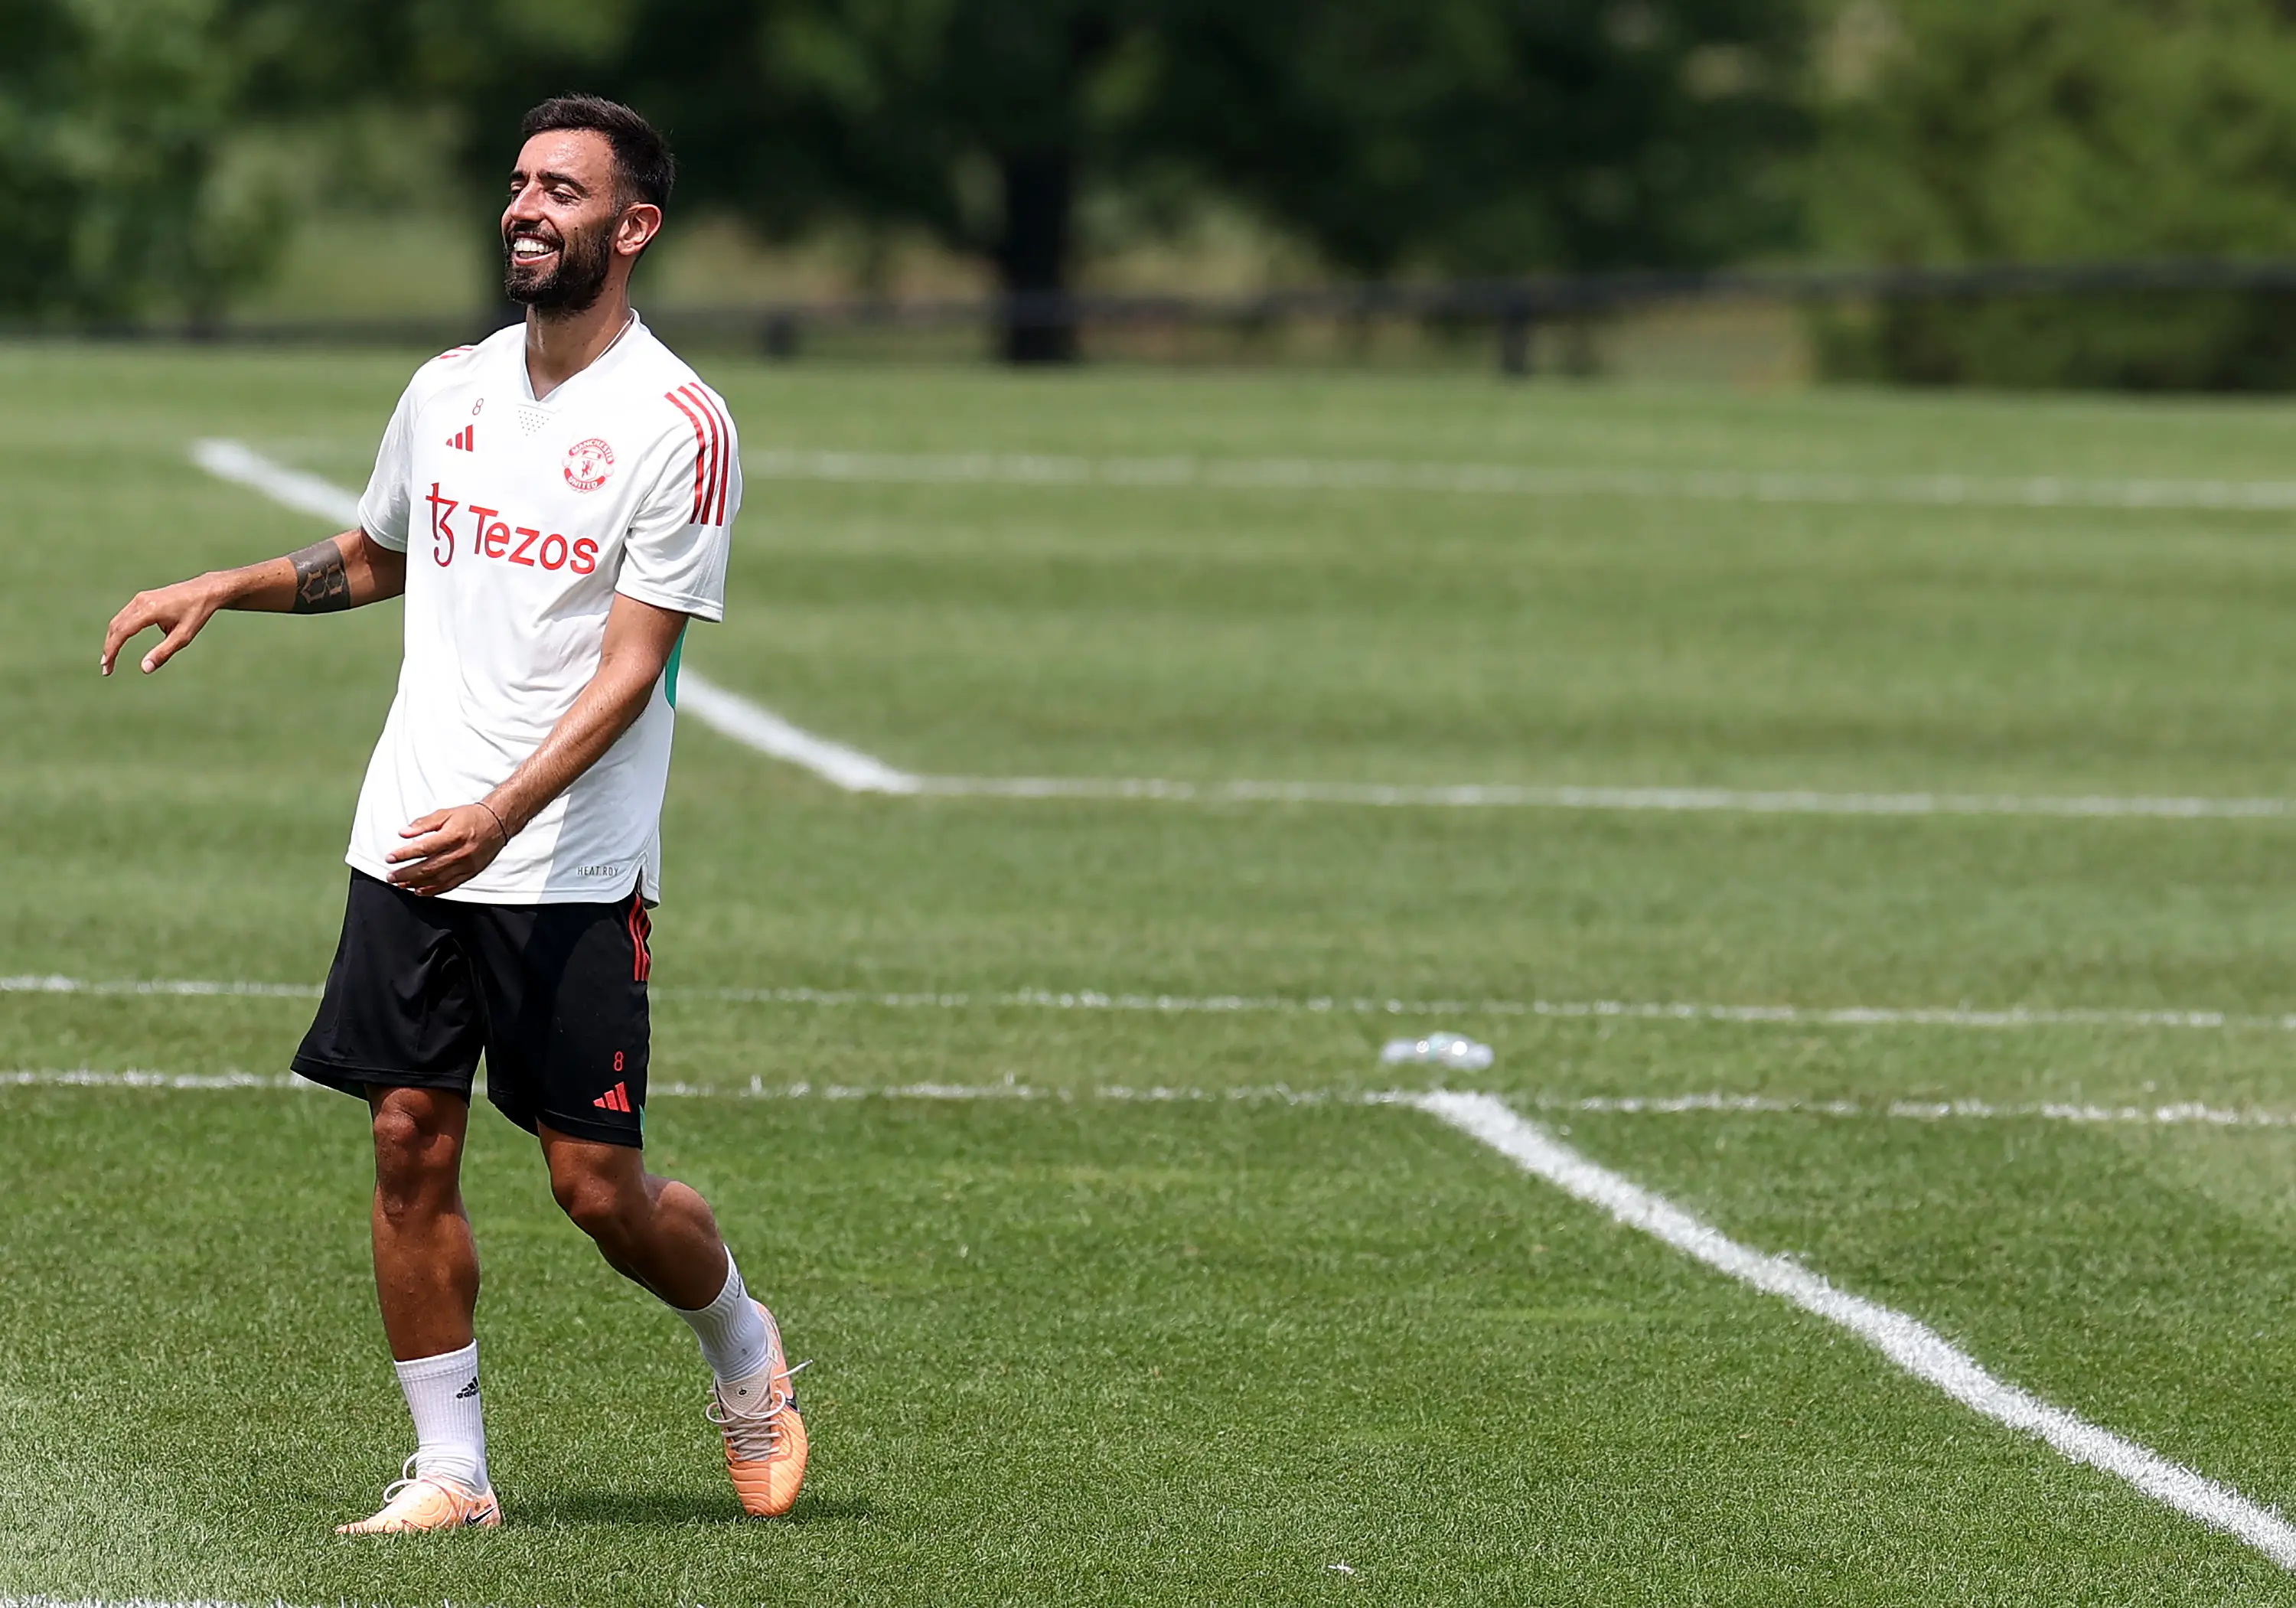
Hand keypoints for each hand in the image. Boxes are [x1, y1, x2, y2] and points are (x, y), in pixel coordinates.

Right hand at [102, 574, 229, 675]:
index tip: (107, 666)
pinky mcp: (143, 598)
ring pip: (118, 620)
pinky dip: (119, 629)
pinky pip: (125, 615)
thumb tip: (144, 669)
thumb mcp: (184, 636)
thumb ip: (164, 652)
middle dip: (109, 647)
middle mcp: (141, 602)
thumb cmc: (196, 613)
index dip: (112, 650)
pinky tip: (119, 641)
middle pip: (116, 626)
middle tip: (106, 668)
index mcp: (149, 610)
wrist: (205, 590)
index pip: (122, 632)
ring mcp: (140, 598)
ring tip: (110, 658)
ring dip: (112, 639)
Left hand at [386, 803, 511, 896]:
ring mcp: (466, 865)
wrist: (498, 823)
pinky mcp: (470, 873)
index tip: (390, 858)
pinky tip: (420, 890)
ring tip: (401, 884)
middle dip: (406, 873)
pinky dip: (433, 890)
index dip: (404, 854)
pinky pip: (449, 885)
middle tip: (391, 876)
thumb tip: (403, 833)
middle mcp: (460, 852)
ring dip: (416, 883)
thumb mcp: (446, 813)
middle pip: (428, 867)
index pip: (424, 848)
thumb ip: (424, 823)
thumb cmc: (471, 817)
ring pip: (437, 879)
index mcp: (453, 835)